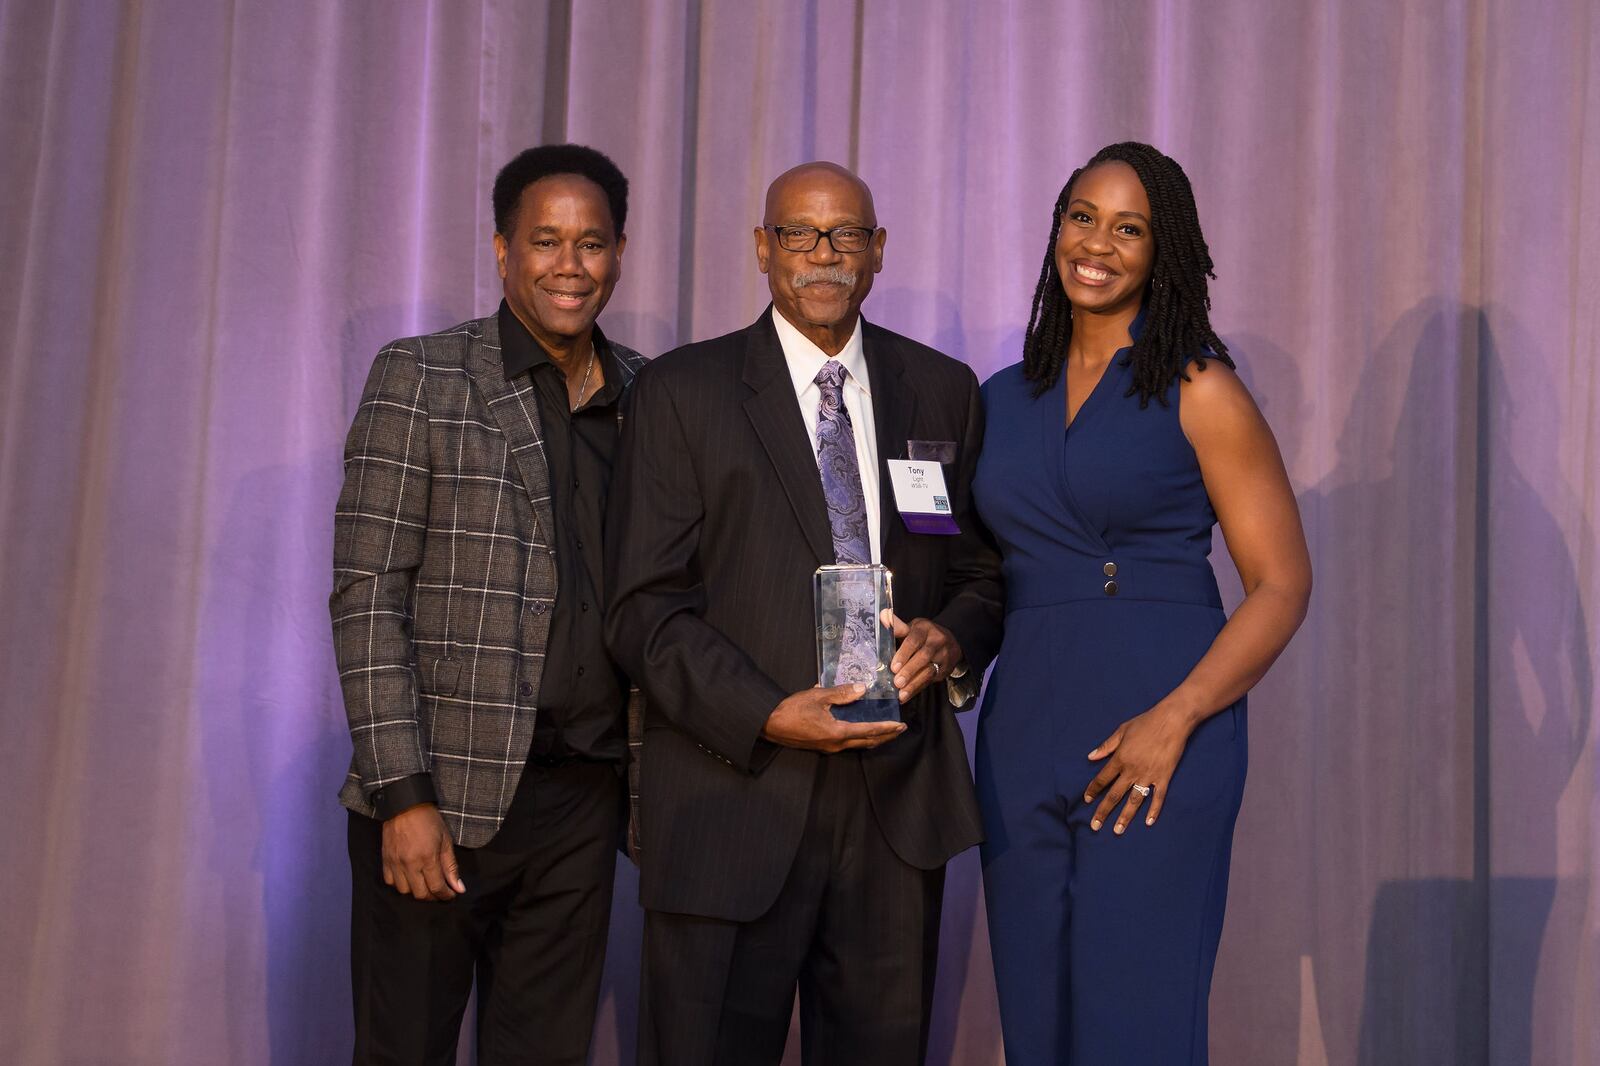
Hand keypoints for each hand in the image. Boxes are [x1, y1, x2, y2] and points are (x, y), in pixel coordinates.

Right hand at [382, 803, 465, 900]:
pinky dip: (400, 883)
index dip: (446, 895)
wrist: (405, 805)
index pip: (437, 887)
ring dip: (416, 891)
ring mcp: (395, 863)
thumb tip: (459, 888)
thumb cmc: (429, 820)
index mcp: (427, 858)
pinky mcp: (385, 860)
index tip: (451, 894)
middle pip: (420, 894)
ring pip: (404, 891)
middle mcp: (410, 864)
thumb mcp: (446, 840)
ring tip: (424, 884)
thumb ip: (451, 866)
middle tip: (439, 891)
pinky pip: (390, 882)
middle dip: (432, 896)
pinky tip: (408, 877)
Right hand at [762, 683, 906, 751]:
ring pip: (858, 744)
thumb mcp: (817, 697)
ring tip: (885, 730)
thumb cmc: (791, 710)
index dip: (886, 728)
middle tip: (899, 730)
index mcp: (837, 732)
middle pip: (867, 742)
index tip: (900, 725)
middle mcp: (836, 744)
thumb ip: (841, 693)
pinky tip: (860, 728)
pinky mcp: (822, 746)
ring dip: (873, 738)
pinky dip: (859, 737)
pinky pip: (847, 743)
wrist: (769, 724)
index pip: (869, 730)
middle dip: (885, 736)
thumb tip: (861, 689)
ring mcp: (829, 747)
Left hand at [882, 610, 961, 703]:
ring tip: (901, 694)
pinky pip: (931, 680)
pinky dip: (917, 689)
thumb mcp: (911, 627)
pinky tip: (906, 696)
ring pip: (929, 671)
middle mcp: (937, 641)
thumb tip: (882, 616)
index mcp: (925, 628)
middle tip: (896, 682)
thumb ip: (897, 626)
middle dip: (909, 670)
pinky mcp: (946, 670)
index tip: (893, 667)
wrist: (951, 640)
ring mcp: (944, 656)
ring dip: (914, 684)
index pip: (914, 640)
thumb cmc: (923, 635)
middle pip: (923, 657)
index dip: (904, 654)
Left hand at [1082, 703, 1196, 833]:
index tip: (1087, 800)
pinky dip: (1154, 810)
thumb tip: (1090, 757)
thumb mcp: (1121, 731)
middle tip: (1095, 826)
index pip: (1102, 779)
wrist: (1172, 720)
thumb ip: (1106, 746)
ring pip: (1134, 801)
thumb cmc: (1145, 723)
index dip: (1093, 790)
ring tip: (1117, 831)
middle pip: (1115, 795)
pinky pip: (1158, 797)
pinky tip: (1148, 822)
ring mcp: (1149, 775)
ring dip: (1125, 816)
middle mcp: (1132, 770)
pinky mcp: (1164, 777)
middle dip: (1103, 811)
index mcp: (1120, 758)